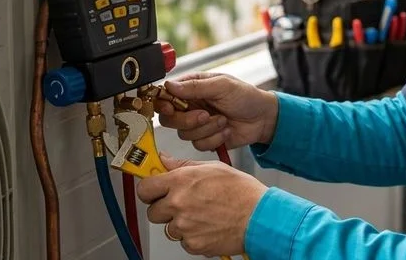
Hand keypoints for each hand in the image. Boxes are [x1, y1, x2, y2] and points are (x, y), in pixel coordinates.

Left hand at [138, 154, 266, 256]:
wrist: (259, 217)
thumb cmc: (241, 192)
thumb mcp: (212, 168)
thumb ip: (183, 164)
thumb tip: (164, 160)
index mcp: (181, 181)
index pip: (145, 188)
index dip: (149, 190)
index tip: (153, 190)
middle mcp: (178, 204)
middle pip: (153, 212)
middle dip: (164, 209)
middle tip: (182, 205)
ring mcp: (184, 226)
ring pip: (169, 228)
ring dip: (180, 224)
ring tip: (202, 216)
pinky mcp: (193, 244)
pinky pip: (184, 241)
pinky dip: (193, 237)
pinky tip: (208, 226)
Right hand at [157, 72, 279, 150]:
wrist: (263, 118)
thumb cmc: (246, 96)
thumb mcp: (222, 85)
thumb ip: (195, 86)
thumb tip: (169, 85)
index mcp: (191, 88)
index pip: (165, 95)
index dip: (163, 103)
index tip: (171, 108)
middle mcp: (190, 106)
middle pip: (169, 119)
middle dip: (187, 120)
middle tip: (205, 115)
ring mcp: (196, 124)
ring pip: (184, 134)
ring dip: (207, 128)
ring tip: (224, 120)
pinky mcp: (205, 139)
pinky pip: (198, 145)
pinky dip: (215, 138)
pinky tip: (227, 130)